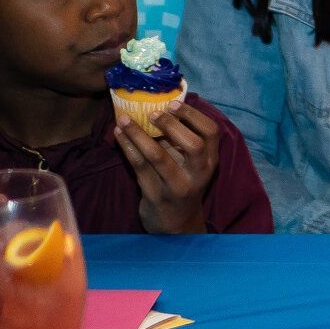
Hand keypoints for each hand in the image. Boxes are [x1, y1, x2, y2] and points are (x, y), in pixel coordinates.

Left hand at [114, 101, 220, 235]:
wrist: (176, 224)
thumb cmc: (181, 184)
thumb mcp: (191, 165)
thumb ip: (181, 142)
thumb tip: (159, 108)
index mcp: (209, 161)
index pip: (211, 133)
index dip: (193, 115)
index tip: (174, 104)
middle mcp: (197, 174)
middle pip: (193, 145)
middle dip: (171, 125)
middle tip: (153, 113)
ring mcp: (176, 186)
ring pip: (158, 156)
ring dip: (138, 134)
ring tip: (123, 120)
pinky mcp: (155, 195)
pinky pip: (138, 167)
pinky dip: (127, 147)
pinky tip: (119, 135)